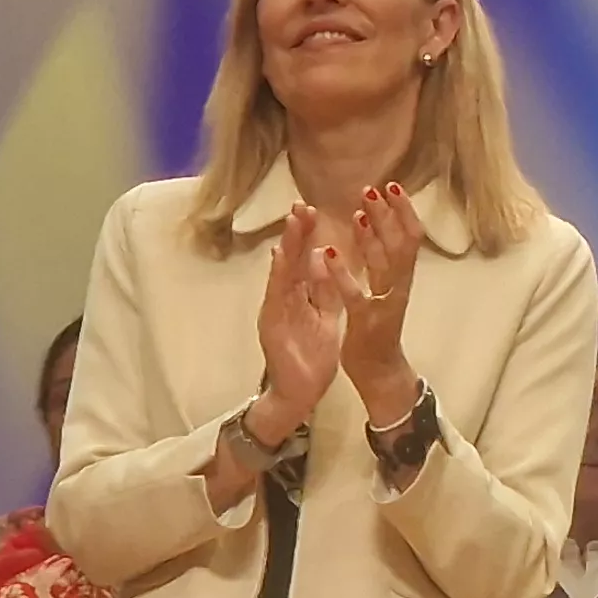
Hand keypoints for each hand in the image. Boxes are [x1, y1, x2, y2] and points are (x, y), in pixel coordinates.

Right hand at [252, 206, 344, 437]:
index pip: (305, 261)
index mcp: (300, 298)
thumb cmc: (311, 357)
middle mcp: (284, 300)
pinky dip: (278, 276)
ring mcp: (276, 310)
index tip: (315, 210)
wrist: (299, 393)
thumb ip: (324, 290)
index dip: (308, 236)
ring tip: (293, 221)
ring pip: (282, 273)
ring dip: (288, 246)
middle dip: (296, 233)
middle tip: (301, 204)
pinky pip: (276, 297)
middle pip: (291, 261)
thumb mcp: (324, 316)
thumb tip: (324, 257)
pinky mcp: (272, 325)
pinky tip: (280, 257)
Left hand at [335, 182, 424, 423]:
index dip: (403, 212)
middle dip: (389, 214)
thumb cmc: (378, 329)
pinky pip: (355, 294)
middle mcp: (399, 287)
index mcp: (401, 279)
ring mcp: (385, 304)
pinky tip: (329, 253)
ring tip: (358, 210)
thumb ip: (383, 262)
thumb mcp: (384, 290)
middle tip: (374, 188)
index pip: (410, 238)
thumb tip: (379, 229)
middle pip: (402, 244)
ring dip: (372, 235)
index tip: (392, 186)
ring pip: (386, 263)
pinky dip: (342, 272)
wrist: (380, 371)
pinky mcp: (367, 321)